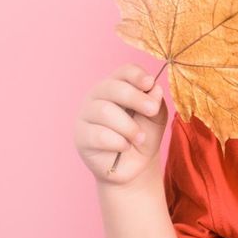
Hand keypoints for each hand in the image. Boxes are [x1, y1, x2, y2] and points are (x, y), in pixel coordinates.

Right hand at [73, 63, 169, 186]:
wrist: (134, 166)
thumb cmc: (143, 136)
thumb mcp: (156, 119)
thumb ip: (155, 102)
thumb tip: (154, 89)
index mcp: (117, 85)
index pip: (124, 72)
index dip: (137, 75)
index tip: (150, 83)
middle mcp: (98, 96)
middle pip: (113, 87)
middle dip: (136, 98)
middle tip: (152, 111)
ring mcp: (86, 115)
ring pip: (104, 111)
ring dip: (128, 126)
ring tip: (140, 138)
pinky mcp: (81, 136)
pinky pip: (98, 134)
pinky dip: (117, 141)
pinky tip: (124, 147)